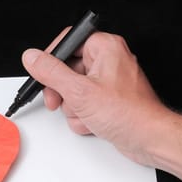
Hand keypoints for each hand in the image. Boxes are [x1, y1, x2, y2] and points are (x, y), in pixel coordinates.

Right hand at [22, 30, 173, 165]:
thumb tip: (32, 58)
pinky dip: (84, 116)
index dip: (51, 60)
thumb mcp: (79, 91)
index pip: (67, 42)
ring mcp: (109, 82)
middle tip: (60, 100)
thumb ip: (51, 73)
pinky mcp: (109, 101)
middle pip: (67, 69)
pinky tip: (93, 122)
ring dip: (74, 108)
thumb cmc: (128, 114)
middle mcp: (108, 61)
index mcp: (105, 48)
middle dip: (63, 92)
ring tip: (87, 114)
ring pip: (74, 91)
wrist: (148, 139)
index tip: (42, 75)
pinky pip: (84, 105)